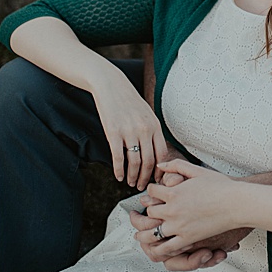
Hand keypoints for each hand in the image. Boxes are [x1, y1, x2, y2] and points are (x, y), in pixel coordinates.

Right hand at [89, 68, 167, 189]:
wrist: (110, 85)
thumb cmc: (128, 100)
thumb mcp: (146, 113)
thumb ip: (151, 131)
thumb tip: (155, 150)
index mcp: (155, 126)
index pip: (162, 155)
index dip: (160, 171)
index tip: (156, 179)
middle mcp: (144, 130)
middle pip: (149, 162)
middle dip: (146, 178)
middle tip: (141, 186)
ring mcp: (128, 132)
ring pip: (134, 162)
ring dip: (132, 176)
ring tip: (130, 182)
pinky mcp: (113, 133)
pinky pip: (118, 157)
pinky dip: (119, 170)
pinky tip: (118, 175)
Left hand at [141, 159, 245, 254]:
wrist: (238, 203)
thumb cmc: (222, 186)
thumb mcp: (196, 170)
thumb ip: (176, 165)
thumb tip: (160, 165)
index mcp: (173, 192)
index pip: (150, 192)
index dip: (151, 193)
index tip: (152, 195)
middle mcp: (172, 210)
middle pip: (150, 212)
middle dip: (147, 213)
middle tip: (144, 215)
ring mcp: (179, 226)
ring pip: (152, 233)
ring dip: (144, 234)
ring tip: (140, 236)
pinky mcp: (189, 239)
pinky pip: (168, 247)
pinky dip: (160, 249)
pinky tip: (156, 249)